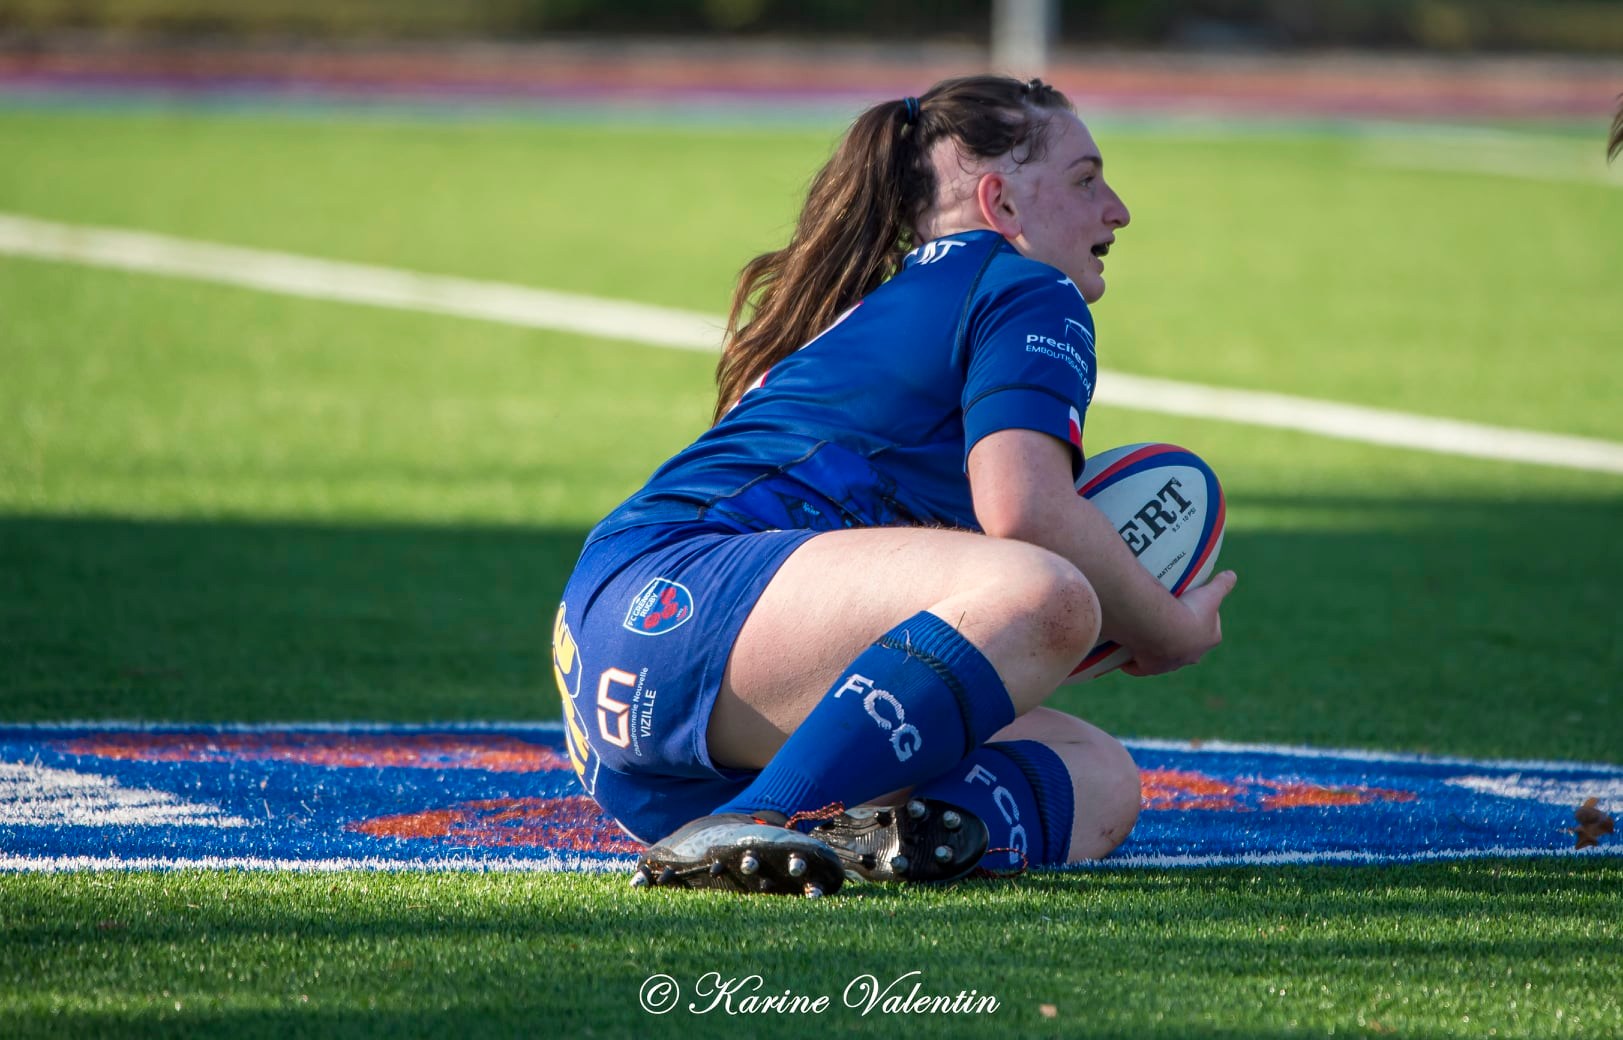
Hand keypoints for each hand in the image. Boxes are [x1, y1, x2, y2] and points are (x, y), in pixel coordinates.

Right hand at [1121, 570, 1237, 676]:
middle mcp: (1191, 656)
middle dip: (1181, 639)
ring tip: (1147, 635)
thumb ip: (1222, 585)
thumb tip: (1232, 574)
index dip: (1202, 618)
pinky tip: (1128, 659)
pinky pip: (1139, 667)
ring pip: (1165, 658)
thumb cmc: (1189, 611)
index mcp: (1209, 639)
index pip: (1210, 629)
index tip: (1191, 607)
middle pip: (1188, 647)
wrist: (1165, 629)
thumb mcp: (1210, 594)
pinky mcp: (1149, 667)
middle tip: (1168, 621)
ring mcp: (1170, 663)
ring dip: (1158, 650)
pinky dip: (1134, 664)